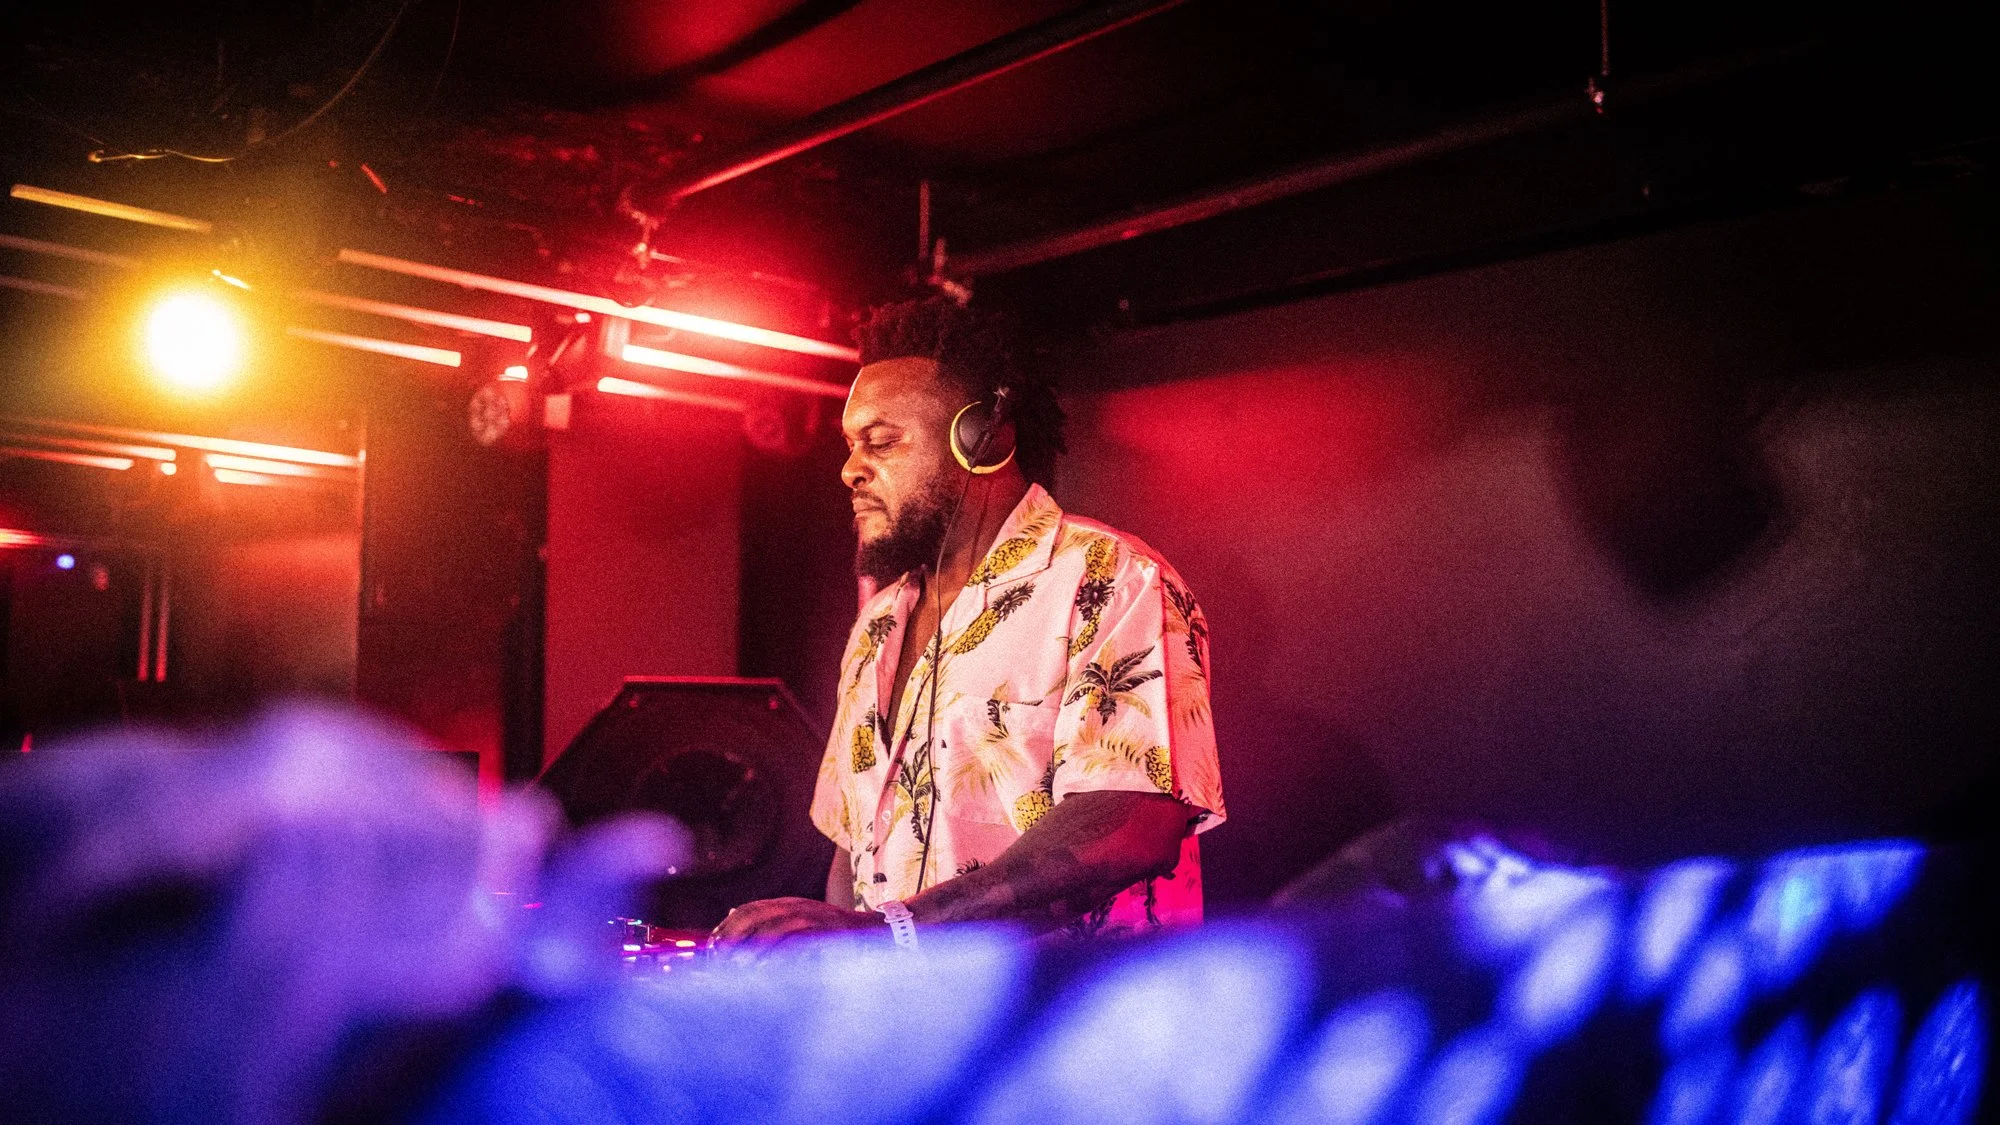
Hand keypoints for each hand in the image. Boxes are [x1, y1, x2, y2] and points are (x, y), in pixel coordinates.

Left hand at [707, 897, 885, 955]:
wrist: (878, 932)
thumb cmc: (837, 938)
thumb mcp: (804, 928)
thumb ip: (777, 931)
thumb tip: (742, 939)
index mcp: (789, 904)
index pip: (749, 909)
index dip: (727, 927)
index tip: (711, 947)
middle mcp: (799, 907)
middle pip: (756, 915)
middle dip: (732, 937)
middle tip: (717, 960)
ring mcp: (814, 918)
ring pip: (775, 926)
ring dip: (751, 947)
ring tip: (735, 967)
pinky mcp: (827, 933)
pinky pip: (798, 941)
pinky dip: (779, 955)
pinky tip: (766, 969)